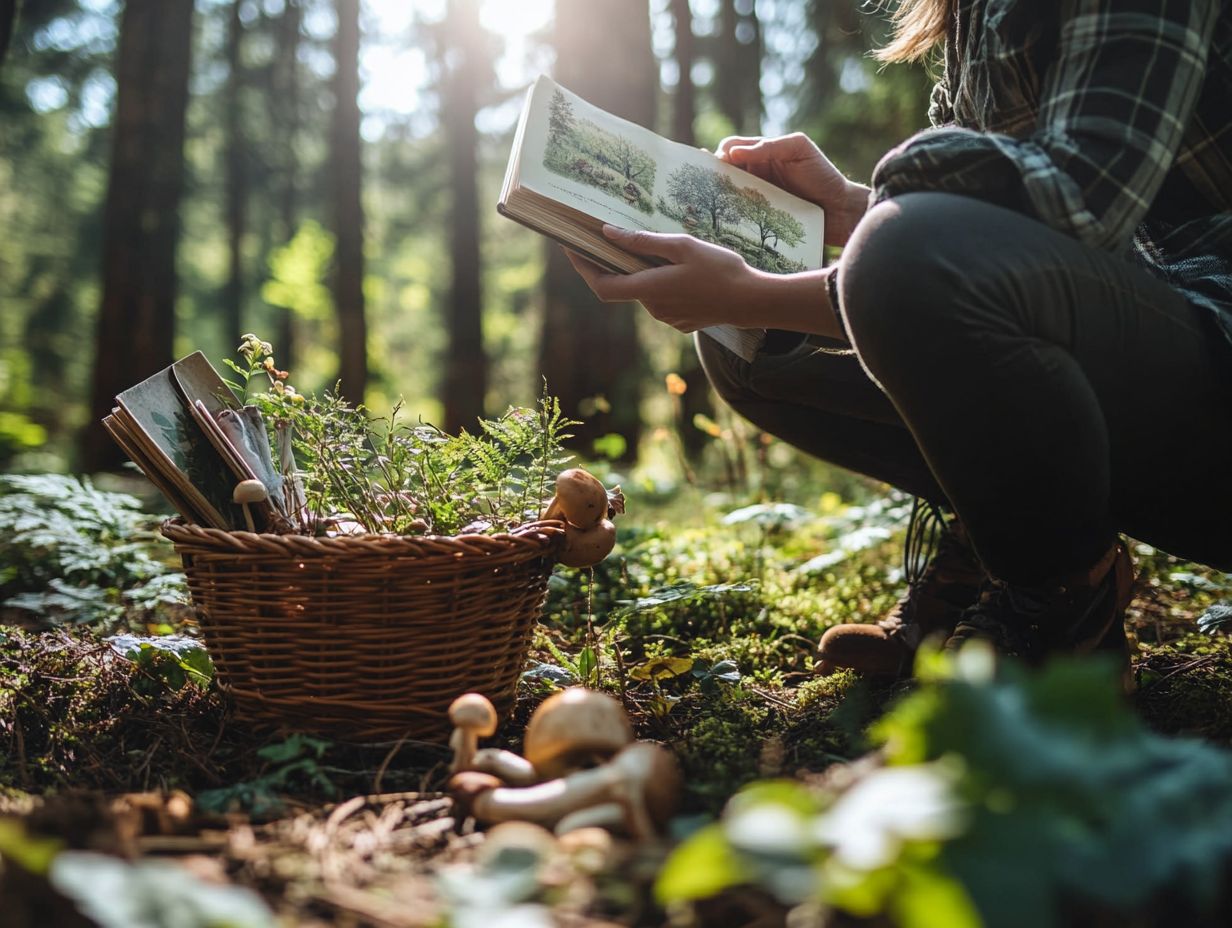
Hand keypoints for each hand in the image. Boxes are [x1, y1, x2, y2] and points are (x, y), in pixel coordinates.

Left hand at [565, 226, 758, 332]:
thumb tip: (608, 233)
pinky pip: (661, 300)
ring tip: (651, 249)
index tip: (572, 247)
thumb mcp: (683, 246)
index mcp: (650, 289)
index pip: (602, 285)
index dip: (583, 268)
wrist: (753, 301)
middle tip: (608, 238)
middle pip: (622, 286)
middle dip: (613, 264)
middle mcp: (654, 308)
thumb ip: (643, 241)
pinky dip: (658, 284)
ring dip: (641, 273)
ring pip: (643, 292)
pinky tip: (676, 269)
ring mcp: (668, 318)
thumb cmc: (721, 269)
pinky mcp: (682, 321)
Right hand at [716, 133, 868, 246]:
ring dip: (717, 196)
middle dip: (712, 175)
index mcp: (761, 154)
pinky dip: (728, 215)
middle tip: (704, 183)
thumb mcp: (798, 149)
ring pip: (727, 194)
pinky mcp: (758, 219)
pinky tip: (721, 217)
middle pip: (723, 171)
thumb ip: (769, 146)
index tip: (717, 162)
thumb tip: (733, 152)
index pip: (731, 148)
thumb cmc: (822, 175)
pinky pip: (738, 215)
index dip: (721, 153)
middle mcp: (754, 174)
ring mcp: (755, 197)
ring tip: (707, 201)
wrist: (839, 211)